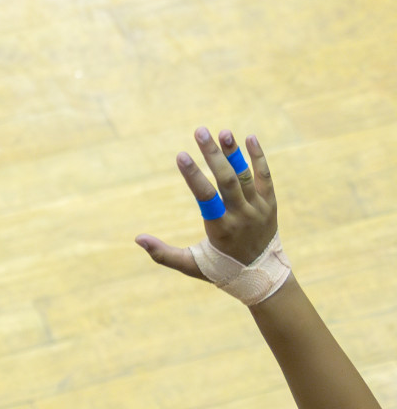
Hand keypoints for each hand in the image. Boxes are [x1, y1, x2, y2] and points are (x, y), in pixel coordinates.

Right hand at [136, 128, 278, 279]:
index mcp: (221, 229)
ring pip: (245, 176)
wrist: (263, 277)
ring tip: (222, 132)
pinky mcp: (270, 205)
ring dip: (233, 153)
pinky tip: (249, 138)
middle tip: (200, 131)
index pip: (206, 198)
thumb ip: (163, 254)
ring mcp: (259, 209)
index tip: (181, 155)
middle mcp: (242, 216)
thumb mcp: (191, 265)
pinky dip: (258, 158)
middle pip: (227, 180)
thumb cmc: (220, 269)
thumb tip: (138, 239)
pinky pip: (265, 178)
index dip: (193, 175)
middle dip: (212, 155)